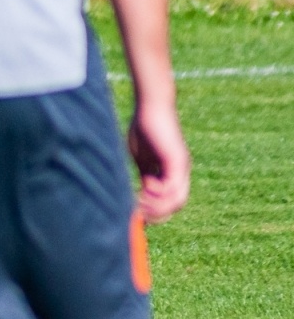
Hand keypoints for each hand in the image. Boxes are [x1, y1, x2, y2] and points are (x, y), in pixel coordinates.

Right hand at [129, 92, 189, 222]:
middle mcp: (181, 172)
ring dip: (157, 207)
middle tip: (139, 212)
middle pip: (176, 205)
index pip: (169, 200)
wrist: (152, 105)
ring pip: (177, 200)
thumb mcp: (142, 157)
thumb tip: (143, 192)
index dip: (155, 210)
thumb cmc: (144, 126)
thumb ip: (146, 173)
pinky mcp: (176, 160)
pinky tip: (145, 188)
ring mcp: (181, 167)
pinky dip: (159, 194)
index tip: (138, 213)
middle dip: (157, 214)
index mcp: (172, 172)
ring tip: (140, 203)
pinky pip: (172, 187)